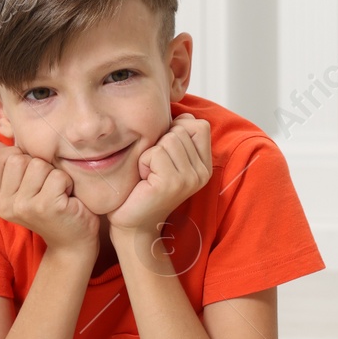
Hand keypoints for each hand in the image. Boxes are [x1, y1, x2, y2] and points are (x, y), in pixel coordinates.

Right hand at [0, 141, 100, 254]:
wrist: (71, 242)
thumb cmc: (49, 207)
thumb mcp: (22, 185)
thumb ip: (5, 164)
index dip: (20, 158)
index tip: (30, 179)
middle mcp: (4, 205)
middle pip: (18, 158)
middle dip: (38, 166)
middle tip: (46, 188)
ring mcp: (23, 207)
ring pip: (38, 165)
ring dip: (53, 174)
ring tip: (56, 193)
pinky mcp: (45, 207)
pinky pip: (57, 176)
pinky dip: (67, 183)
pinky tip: (66, 199)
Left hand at [108, 114, 211, 235]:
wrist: (133, 223)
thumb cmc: (144, 187)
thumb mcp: (166, 158)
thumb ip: (178, 137)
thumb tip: (183, 115)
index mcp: (204, 166)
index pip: (199, 125)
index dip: (176, 129)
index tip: (164, 152)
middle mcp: (202, 173)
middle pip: (181, 129)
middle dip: (160, 143)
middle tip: (154, 168)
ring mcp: (189, 179)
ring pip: (168, 139)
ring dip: (150, 153)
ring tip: (149, 174)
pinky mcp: (172, 183)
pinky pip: (155, 152)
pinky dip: (143, 162)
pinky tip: (144, 180)